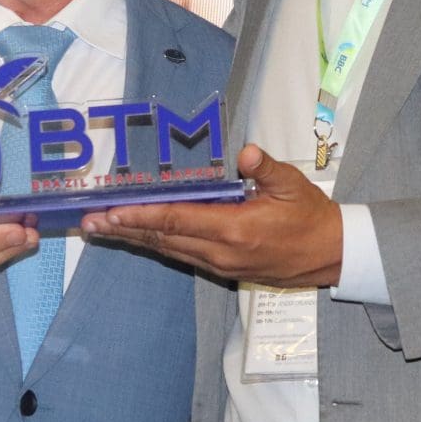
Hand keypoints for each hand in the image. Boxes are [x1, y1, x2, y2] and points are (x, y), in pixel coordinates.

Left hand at [82, 144, 341, 287]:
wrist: (330, 256)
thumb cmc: (311, 217)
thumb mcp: (292, 185)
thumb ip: (265, 168)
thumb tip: (246, 152)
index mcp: (236, 229)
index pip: (178, 220)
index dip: (142, 216)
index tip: (112, 212)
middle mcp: (221, 252)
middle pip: (163, 239)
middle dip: (124, 229)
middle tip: (90, 222)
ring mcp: (220, 264)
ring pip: (168, 250)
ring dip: (134, 239)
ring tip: (102, 229)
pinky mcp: (223, 270)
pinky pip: (181, 255)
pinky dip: (156, 245)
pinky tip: (138, 237)